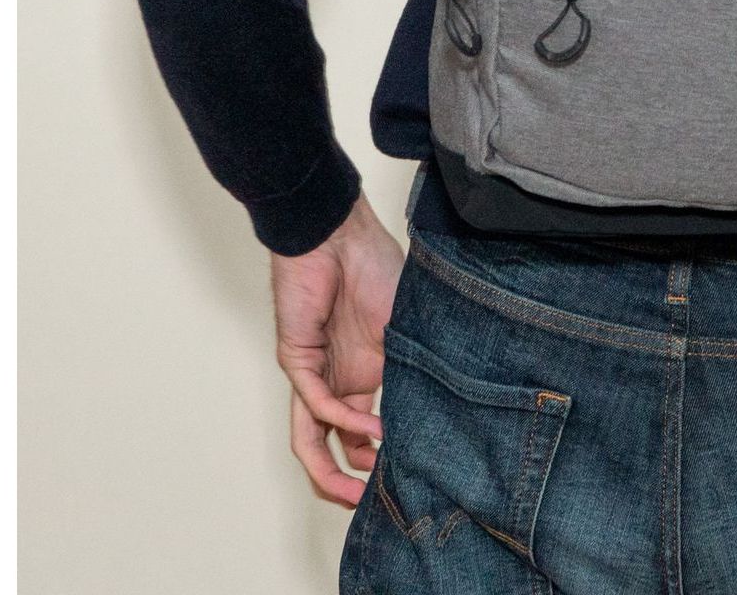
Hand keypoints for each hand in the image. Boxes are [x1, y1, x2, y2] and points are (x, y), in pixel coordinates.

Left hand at [270, 192, 404, 508]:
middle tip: (374, 504)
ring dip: (331, 472)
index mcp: (362, 376)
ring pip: (312, 439)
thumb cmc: (375, 267)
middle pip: (332, 447)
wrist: (341, 231)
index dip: (378, 462)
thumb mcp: (406, 330)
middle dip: (349, 483)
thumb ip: (412, 371)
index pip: (362, 436)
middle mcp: (336, 381)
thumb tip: (438, 417)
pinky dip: (343, 422)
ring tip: (356, 494)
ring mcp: (315, 373)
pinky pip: (316, 403)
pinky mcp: (297, 359)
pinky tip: (370, 429)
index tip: (407, 479)